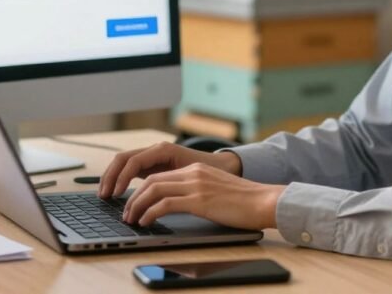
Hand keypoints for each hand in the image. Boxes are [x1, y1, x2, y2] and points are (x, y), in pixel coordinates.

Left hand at [122, 163, 283, 229]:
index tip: (133, 202)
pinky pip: (165, 204)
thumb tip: (177, 205)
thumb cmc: (244, 202)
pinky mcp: (199, 200)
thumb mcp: (215, 190)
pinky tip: (146, 222)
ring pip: (154, 190)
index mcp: (196, 169)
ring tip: (131, 219)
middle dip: (134, 197)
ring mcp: (196, 185)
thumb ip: (197, 191)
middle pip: (151, 179)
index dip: (141, 188)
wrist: (265, 201)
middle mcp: (193, 173)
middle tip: (126, 212)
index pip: (159, 174)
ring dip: (137, 205)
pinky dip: (150, 213)